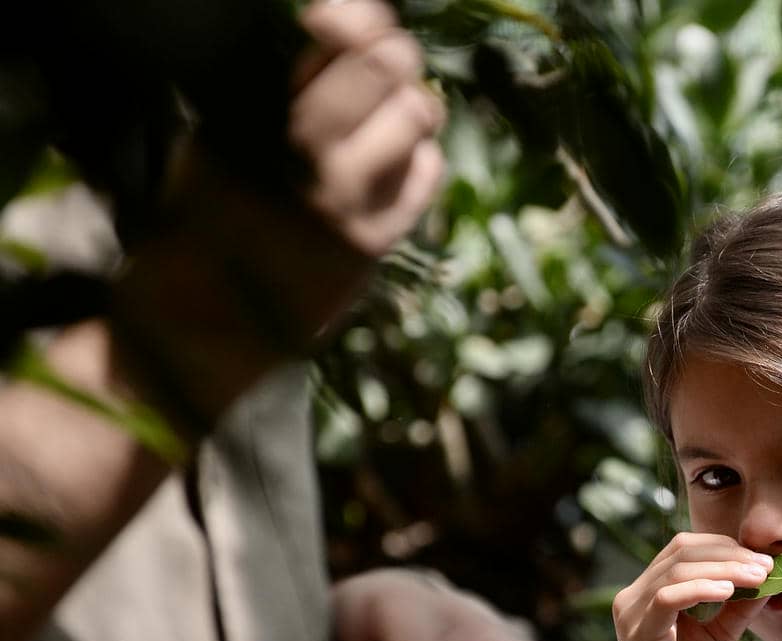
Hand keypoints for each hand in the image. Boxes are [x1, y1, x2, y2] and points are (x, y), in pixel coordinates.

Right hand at [110, 0, 444, 431]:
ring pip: (416, 117)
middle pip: (387, 67)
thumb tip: (343, 42)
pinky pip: (426, 175)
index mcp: (259, 117)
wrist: (208, 323)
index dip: (356, 19)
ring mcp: (346, 198)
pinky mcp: (376, 240)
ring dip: (414, 108)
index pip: (333, 40)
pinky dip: (421, 161)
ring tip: (396, 119)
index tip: (345, 19)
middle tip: (387, 64)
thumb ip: (279, 96)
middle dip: (394, 57)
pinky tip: (399, 165)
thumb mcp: (218, 144)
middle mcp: (306, 152)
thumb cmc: (210, 223)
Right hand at [610, 533, 772, 640]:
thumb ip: (738, 606)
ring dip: (725, 568)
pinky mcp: (640, 634)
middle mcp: (633, 597)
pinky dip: (702, 588)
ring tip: (759, 577)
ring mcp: (632, 614)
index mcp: (648, 593)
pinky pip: (668, 597)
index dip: (725, 547)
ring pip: (678, 569)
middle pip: (682, 551)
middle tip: (767, 565)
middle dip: (730, 553)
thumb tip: (770, 575)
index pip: (684, 549)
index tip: (764, 560)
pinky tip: (730, 591)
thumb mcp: (720, 637)